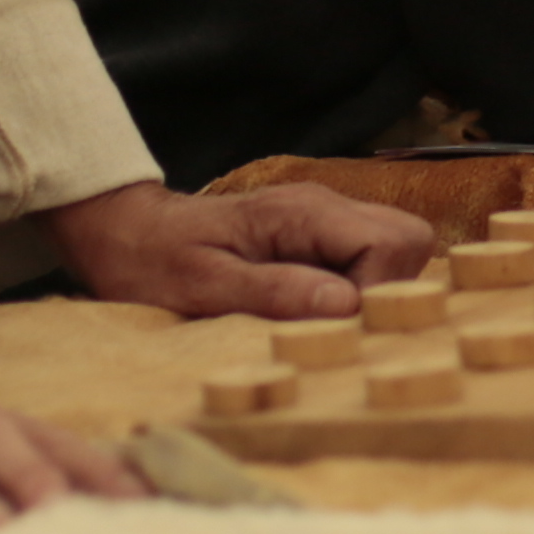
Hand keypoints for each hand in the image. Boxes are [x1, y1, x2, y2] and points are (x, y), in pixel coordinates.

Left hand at [49, 176, 432, 323]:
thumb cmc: (154, 260)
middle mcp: (323, 206)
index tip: (337, 326)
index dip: (377, 292)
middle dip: (391, 289)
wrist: (124, 232)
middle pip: (408, 238)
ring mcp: (322, 219)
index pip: (390, 242)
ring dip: (374, 291)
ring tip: (323, 322)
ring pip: (394, 247)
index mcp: (302, 213)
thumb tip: (345, 305)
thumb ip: (275, 291)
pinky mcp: (315, 236)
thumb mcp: (204, 286)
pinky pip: (365, 258)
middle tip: (340, 325)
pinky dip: (357, 289)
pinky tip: (314, 313)